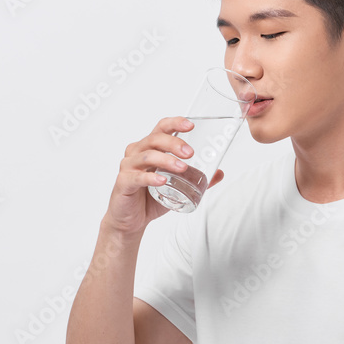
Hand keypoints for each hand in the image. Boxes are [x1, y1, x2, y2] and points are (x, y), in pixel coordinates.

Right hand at [101, 116, 224, 237]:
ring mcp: (128, 167)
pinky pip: (137, 177)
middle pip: (155, 139)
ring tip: (182, 168)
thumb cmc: (150, 198)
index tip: (190, 126)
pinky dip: (151, 177)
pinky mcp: (123, 183)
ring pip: (147, 155)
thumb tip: (219, 173)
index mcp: (149, 147)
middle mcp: (137, 152)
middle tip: (191, 153)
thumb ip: (197, 179)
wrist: (131, 220)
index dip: (175, 123)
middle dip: (174, 143)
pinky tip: (162, 181)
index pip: (161, 128)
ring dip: (166, 159)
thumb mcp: (177, 186)